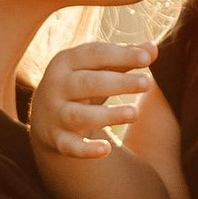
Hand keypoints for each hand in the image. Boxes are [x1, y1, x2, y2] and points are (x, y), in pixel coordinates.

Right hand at [28, 40, 154, 163]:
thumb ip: (124, 58)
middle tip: (147, 83)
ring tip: (134, 113)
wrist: (44, 116)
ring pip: (79, 115)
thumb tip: (153, 48)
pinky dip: (86, 149)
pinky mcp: (56, 139)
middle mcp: (56, 86)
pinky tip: (106, 149)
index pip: (94, 54)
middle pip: (88, 83)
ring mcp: (55, 114)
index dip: (121, 55)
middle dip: (118, 83)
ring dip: (107, 115)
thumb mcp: (98, 68)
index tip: (148, 57)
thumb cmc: (81, 84)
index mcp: (66, 61)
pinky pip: (70, 146)